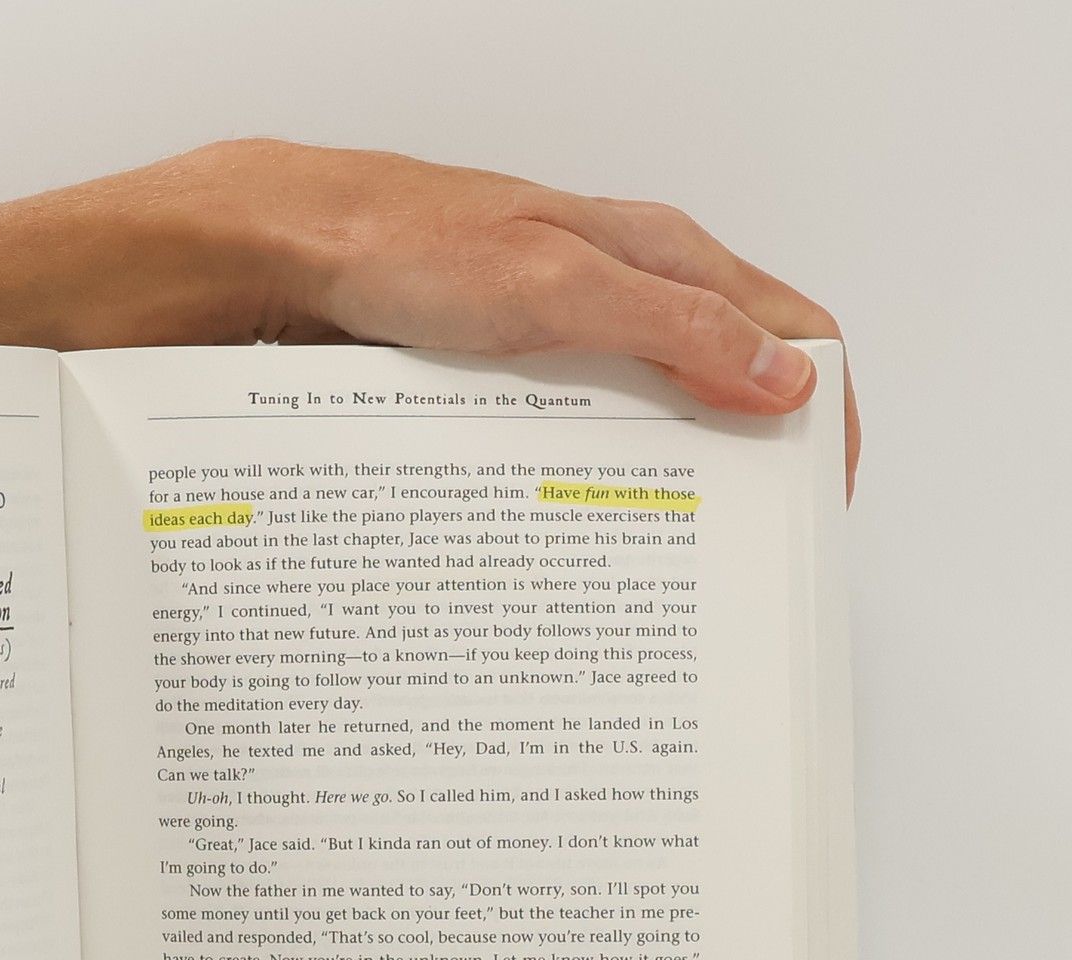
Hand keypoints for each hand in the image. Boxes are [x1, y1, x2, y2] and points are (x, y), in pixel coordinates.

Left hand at [104, 141, 859, 494]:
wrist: (291, 255)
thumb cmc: (410, 246)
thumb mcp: (561, 289)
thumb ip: (676, 330)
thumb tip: (785, 378)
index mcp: (662, 254)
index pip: (794, 329)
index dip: (822, 412)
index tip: (816, 499)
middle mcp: (623, 288)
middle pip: (726, 381)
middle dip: (743, 460)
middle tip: (733, 549)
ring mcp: (562, 332)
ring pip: (645, 413)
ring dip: (659, 478)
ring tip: (654, 558)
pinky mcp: (506, 369)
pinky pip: (569, 430)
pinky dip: (586, 477)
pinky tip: (569, 524)